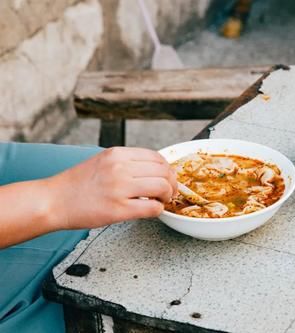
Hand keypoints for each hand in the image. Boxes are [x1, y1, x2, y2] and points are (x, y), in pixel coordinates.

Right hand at [48, 147, 176, 229]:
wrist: (52, 201)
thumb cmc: (76, 184)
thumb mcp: (103, 162)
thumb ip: (127, 163)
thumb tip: (154, 170)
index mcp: (117, 154)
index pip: (157, 157)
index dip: (167, 169)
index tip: (167, 178)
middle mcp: (120, 167)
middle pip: (164, 171)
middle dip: (172, 183)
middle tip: (169, 192)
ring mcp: (119, 188)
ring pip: (162, 187)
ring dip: (167, 196)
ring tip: (160, 200)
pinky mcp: (118, 209)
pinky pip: (152, 208)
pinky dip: (158, 210)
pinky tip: (151, 210)